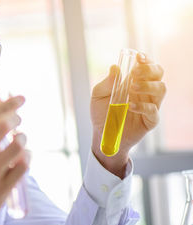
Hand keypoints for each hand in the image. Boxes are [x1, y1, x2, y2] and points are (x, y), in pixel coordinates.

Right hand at [0, 95, 29, 224]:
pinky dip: (27, 156)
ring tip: (19, 140)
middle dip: (16, 117)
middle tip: (18, 119)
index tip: (21, 99)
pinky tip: (23, 156)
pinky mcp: (2, 188)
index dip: (9, 104)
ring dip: (23, 138)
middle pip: (4, 125)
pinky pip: (23, 166)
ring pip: (18, 145)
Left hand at [91, 53, 165, 176]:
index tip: (138, 57)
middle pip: (159, 74)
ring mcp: (149, 105)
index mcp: (134, 82)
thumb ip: (105, 83)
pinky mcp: (150, 120)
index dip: (146, 59)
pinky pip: (154, 111)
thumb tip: (115, 68)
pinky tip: (130, 106)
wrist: (102, 134)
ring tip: (132, 88)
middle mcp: (145, 91)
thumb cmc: (101, 113)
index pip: (147, 66)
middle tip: (134, 73)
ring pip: (161, 89)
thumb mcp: (97, 96)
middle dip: (149, 70)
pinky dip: (143, 106)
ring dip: (148, 86)